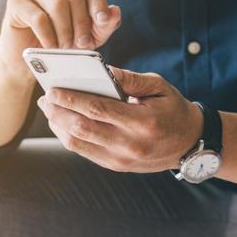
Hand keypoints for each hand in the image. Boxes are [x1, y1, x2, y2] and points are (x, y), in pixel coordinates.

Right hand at [0, 0, 121, 75]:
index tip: (102, 22)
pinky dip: (48, 35)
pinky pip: (38, 17)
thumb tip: (115, 12)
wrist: (28, 55)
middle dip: (81, 22)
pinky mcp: (15, 1)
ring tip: (65, 46)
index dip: (98, 4)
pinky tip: (50, 46)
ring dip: (65, 31)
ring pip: (57, 4)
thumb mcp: (89, 34)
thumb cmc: (61, 39)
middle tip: (82, 43)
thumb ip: (104, 24)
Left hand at [37, 67, 203, 171]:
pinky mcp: (116, 167)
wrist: (190, 144)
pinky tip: (61, 123)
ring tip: (49, 109)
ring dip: (58, 126)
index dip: (71, 99)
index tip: (53, 89)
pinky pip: (84, 152)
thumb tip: (102, 70)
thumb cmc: (173, 109)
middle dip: (58, 112)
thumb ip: (130, 79)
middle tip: (45, 98)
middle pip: (82, 128)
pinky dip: (69, 137)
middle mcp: (130, 145)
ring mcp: (121, 160)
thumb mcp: (159, 87)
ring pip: (79, 144)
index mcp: (142, 122)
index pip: (97, 110)